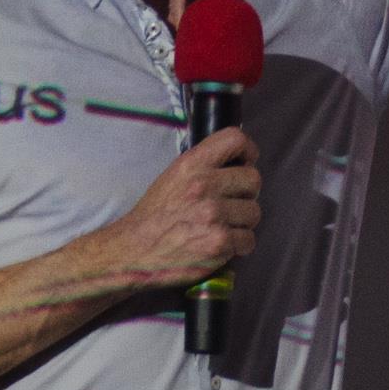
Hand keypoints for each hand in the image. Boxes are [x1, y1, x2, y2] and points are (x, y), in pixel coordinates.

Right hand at [104, 127, 261, 287]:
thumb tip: (239, 162)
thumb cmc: (155, 215)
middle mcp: (204, 186)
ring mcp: (213, 215)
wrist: (134, 250)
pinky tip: (221, 243)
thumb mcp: (174, 176)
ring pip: (254, 212)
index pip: (236, 139)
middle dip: (246, 193)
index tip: (246, 162)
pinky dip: (238, 245)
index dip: (248, 151)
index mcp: (192, 165)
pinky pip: (248, 240)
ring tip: (222, 225)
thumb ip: (204, 165)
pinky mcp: (219, 243)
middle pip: (254, 179)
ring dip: (242, 221)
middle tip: (231, 203)